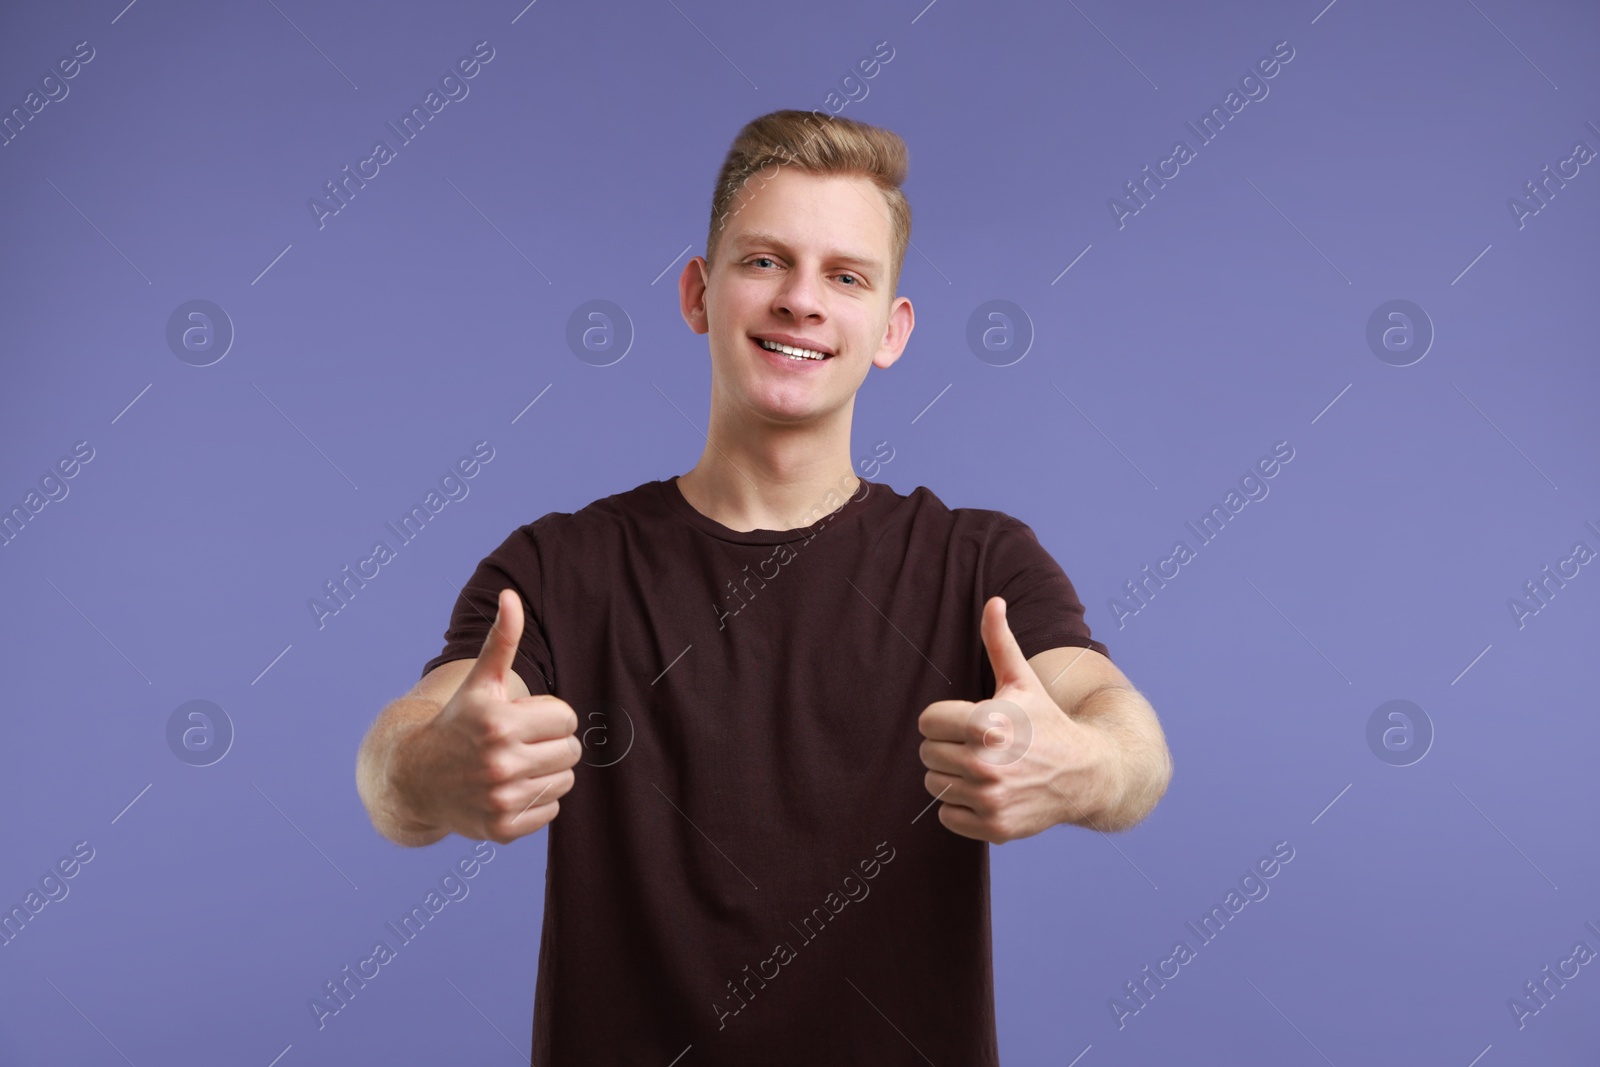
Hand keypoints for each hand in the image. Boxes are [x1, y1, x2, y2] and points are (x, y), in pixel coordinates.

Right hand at [399, 588, 580, 844]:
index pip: (568, 718)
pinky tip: (509, 790)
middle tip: (520, 742)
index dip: (549, 716)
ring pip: (565, 781)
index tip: (522, 719)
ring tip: (515, 765)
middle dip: (551, 743)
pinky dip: (536, 801)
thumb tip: (511, 595)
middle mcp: (499, 763)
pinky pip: (551, 811)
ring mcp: (501, 799)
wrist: (416, 777)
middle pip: (571, 751)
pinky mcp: (502, 829)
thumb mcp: (480, 682)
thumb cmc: (458, 722)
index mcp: (499, 722)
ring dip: (547, 772)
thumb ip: (502, 639)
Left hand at [917, 596, 1114, 842]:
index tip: (967, 721)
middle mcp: (986, 764)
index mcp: (987, 724)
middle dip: (947, 746)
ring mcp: (991, 798)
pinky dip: (961, 807)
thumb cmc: (1046, 722)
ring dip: (952, 776)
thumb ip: (1000, 642)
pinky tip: (987, 792)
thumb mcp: (1022, 681)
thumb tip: (993, 601)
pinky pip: (947, 816)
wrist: (1086, 774)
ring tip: (982, 767)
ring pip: (934, 784)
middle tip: (977, 745)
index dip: (944, 719)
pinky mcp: (995, 827)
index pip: (927, 722)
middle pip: (928, 753)